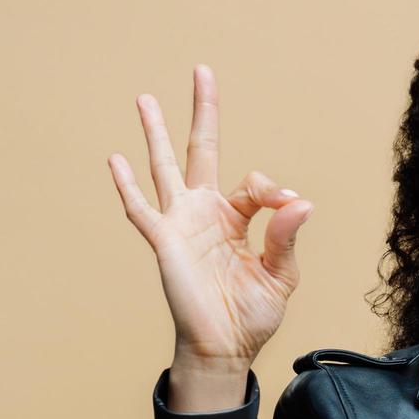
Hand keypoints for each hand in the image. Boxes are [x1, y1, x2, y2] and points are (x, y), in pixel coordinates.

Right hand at [108, 64, 313, 370]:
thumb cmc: (252, 313)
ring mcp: (182, 224)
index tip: (289, 206)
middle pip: (203, 150)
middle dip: (202, 111)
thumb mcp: (281, 274)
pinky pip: (141, 210)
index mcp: (238, 217)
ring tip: (145, 98)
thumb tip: (301, 201)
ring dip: (157, 133)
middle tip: (201, 71)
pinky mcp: (164, 242)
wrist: (224, 347)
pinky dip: (128, 186)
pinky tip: (116, 160)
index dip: (274, 188)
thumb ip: (287, 237)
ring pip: (167, 168)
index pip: (255, 182)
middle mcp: (206, 212)